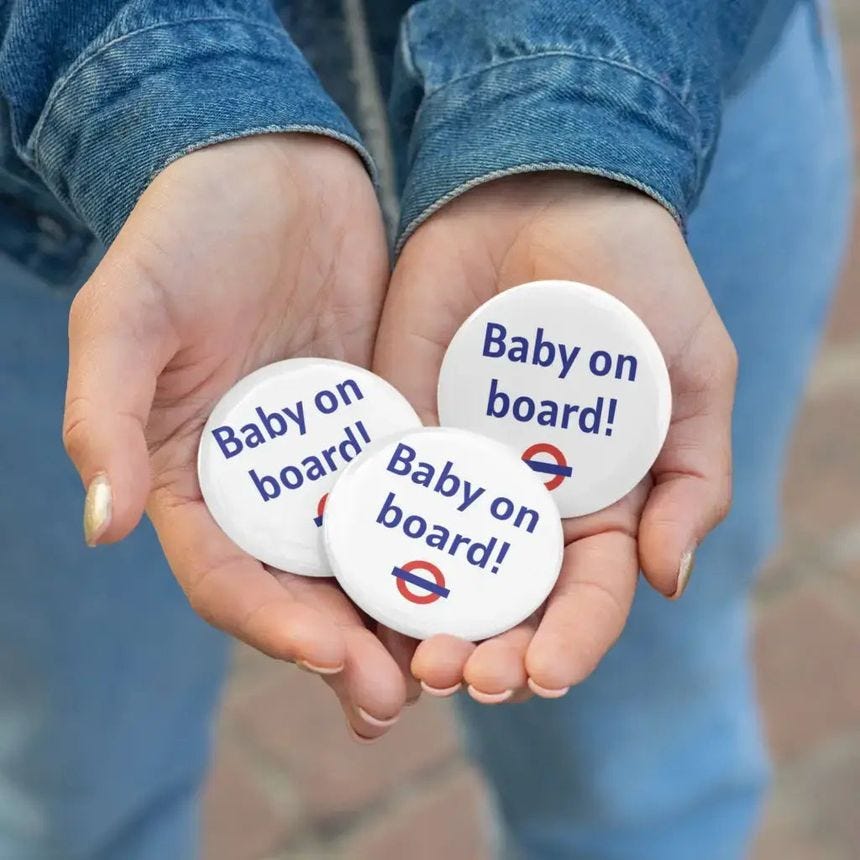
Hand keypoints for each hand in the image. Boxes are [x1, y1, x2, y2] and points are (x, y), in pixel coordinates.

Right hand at [63, 135, 411, 738]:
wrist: (271, 169)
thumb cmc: (184, 232)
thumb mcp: (127, 314)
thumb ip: (107, 416)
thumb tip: (104, 525)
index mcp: (195, 479)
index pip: (230, 578)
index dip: (274, 626)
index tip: (331, 658)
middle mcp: (267, 487)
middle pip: (306, 590)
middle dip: (349, 649)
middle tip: (403, 694)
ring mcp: (332, 460)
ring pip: (369, 560)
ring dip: (404, 618)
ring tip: (455, 663)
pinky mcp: (387, 425)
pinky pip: (417, 494)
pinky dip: (444, 542)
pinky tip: (488, 575)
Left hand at [374, 173, 736, 701]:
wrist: (544, 194)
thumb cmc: (636, 281)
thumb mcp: (693, 373)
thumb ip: (692, 476)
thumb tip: (664, 581)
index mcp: (594, 502)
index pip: (583, 597)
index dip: (568, 643)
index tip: (541, 673)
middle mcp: (520, 501)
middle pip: (502, 604)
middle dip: (483, 652)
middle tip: (453, 676)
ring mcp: (456, 467)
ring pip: (433, 570)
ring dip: (416, 623)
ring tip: (401, 660)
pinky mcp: (398, 428)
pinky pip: (377, 496)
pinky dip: (362, 549)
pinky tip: (343, 588)